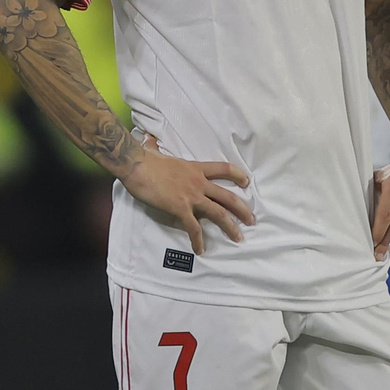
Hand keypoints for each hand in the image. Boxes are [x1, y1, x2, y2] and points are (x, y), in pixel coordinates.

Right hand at [120, 143, 255, 253]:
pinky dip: (198, 240)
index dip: (238, 175)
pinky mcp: (180, 209)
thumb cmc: (144, 158)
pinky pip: (193, 228)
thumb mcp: (156, 151)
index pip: (224, 169)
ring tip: (238, 237)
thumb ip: (156, 147)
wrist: (137, 166)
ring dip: (230, 226)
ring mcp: (191, 196)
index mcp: (196, 168)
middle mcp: (198, 182)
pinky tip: (201, 250)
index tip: (247, 182)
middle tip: (252, 220)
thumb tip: (148, 140)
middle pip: (228, 196)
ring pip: (218, 213)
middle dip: (242, 209)